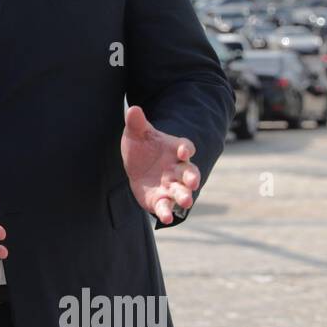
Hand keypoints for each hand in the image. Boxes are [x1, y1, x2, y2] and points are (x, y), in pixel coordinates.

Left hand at [121, 106, 200, 224]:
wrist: (137, 165)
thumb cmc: (142, 146)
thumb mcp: (136, 133)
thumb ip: (136, 123)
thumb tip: (133, 109)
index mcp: (175, 149)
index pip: (185, 147)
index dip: (185, 148)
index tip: (183, 149)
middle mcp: (178, 169)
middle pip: (190, 173)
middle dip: (193, 178)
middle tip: (194, 182)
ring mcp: (171, 185)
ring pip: (181, 192)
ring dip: (184, 197)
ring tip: (186, 202)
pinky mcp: (160, 199)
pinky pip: (165, 206)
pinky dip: (166, 212)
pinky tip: (163, 218)